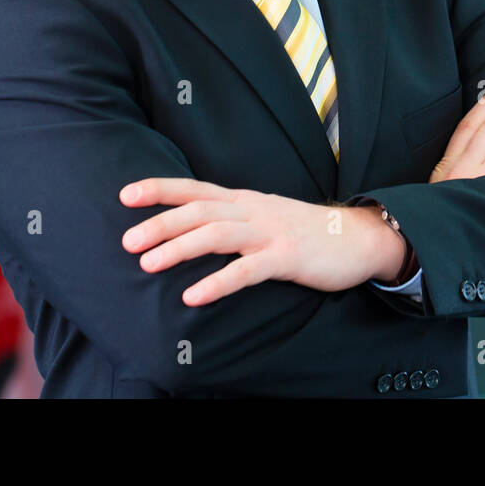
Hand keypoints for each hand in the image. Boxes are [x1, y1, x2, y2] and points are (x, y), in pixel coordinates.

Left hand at [119, 179, 390, 304]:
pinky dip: (217, 282)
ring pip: (216, 234)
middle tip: (127, 241)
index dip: (160, 189)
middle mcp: (252, 210)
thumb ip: (232, 220)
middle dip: (160, 223)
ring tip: (148, 265)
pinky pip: (246, 270)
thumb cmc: (305, 232)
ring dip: (179, 248)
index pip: (195, 189)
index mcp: (244, 200)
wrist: (358, 238)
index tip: (126, 194)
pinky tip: (194, 296)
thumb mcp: (264, 217)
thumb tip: (190, 230)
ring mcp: (270, 232)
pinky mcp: (286, 258)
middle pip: (199, 210)